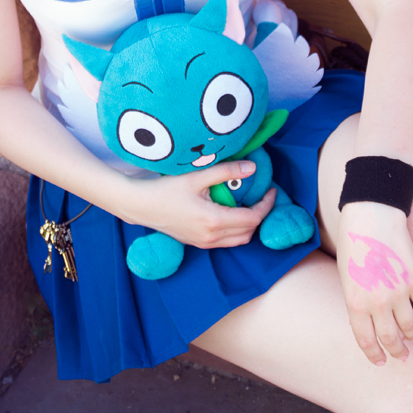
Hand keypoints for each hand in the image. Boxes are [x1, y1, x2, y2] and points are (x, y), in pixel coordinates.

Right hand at [119, 160, 276, 249]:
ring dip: (249, 225)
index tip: (271, 190)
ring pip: (239, 240)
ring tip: (251, 204)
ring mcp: (204, 243)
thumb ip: (226, 171)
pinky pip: (226, 242)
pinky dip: (236, 230)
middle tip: (263, 196)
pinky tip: (232, 213)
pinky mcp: (198, 243)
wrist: (141, 206)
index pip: (252, 218)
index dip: (266, 205)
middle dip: (261, 215)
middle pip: (249, 232)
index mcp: (213, 221)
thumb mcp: (196, 177)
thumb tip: (252, 168)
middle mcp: (211, 237)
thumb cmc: (165, 190)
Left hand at [337, 202, 412, 363]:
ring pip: (411, 327)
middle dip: (396, 352)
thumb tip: (367, 316)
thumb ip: (356, 298)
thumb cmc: (353, 241)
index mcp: (355, 302)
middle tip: (402, 357)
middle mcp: (377, 303)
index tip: (380, 361)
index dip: (373, 354)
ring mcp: (398, 293)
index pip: (365, 339)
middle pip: (390, 339)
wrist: (371, 214)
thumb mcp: (346, 275)